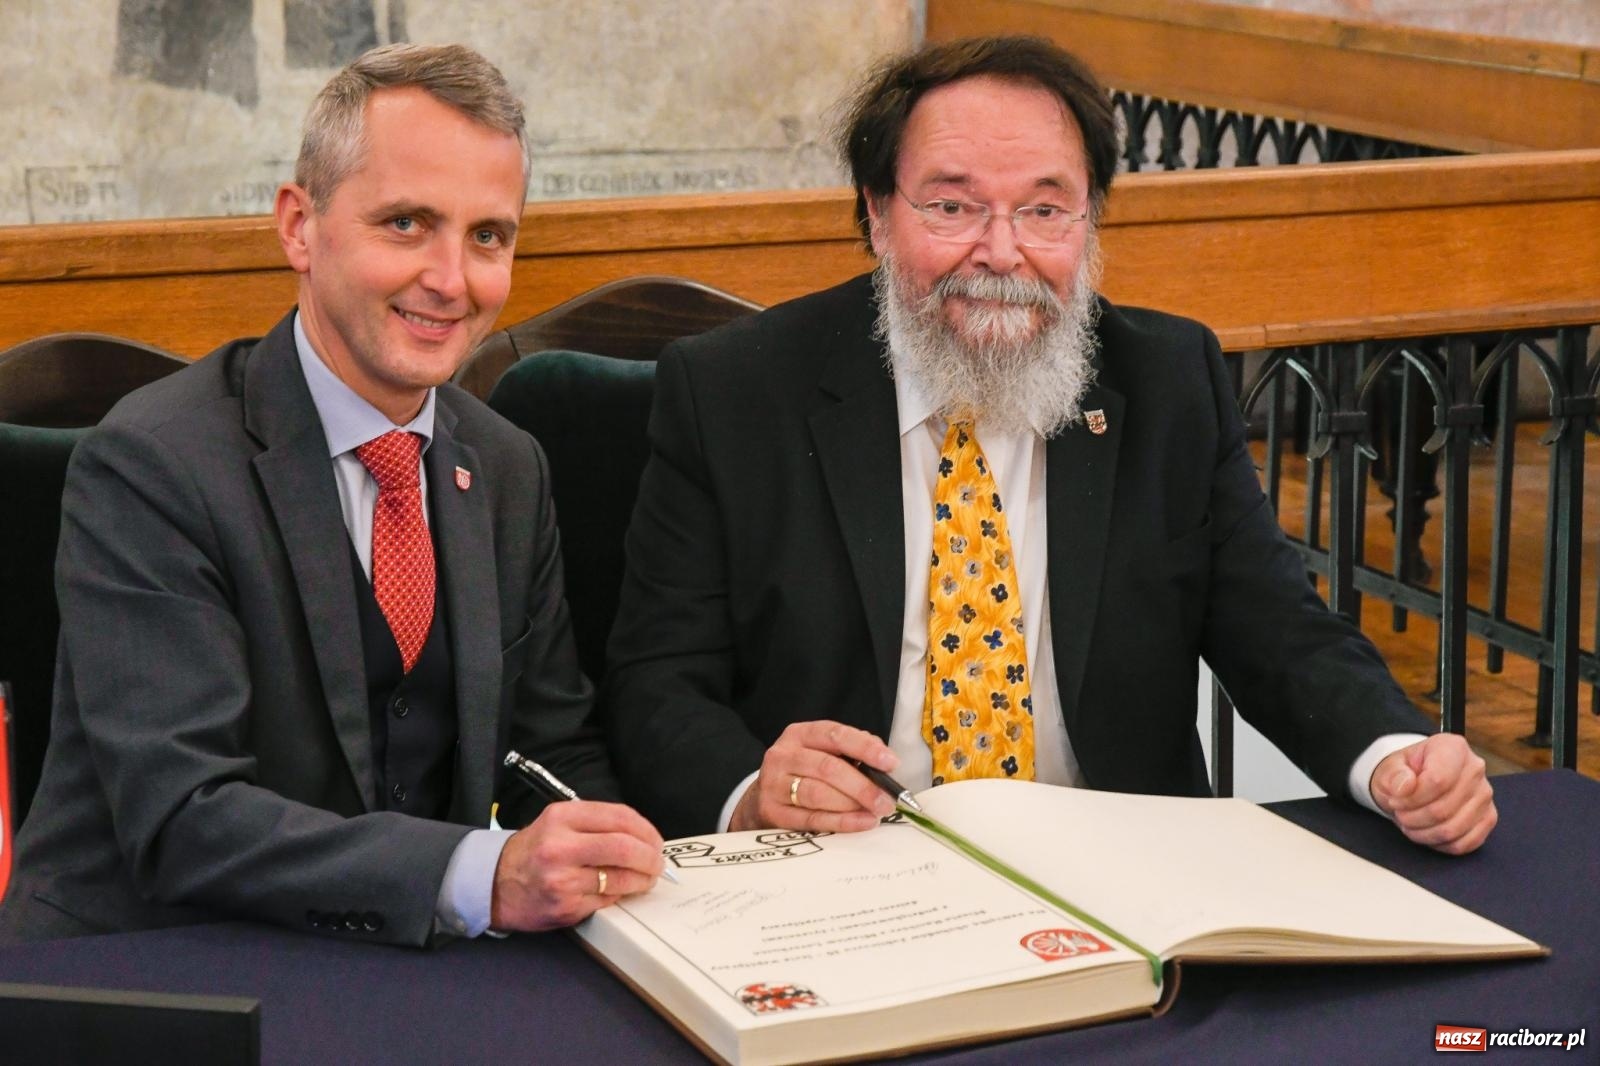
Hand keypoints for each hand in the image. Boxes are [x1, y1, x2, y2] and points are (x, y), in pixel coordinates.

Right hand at [489, 800, 664, 931]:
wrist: (495, 883)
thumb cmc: (535, 850)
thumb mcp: (558, 822)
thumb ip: (597, 823)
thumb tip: (643, 837)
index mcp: (562, 817)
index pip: (619, 817)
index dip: (647, 830)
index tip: (655, 840)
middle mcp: (560, 846)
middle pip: (624, 847)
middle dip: (650, 857)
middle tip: (658, 863)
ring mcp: (562, 879)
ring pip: (620, 878)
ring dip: (642, 879)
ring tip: (647, 878)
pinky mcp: (565, 906)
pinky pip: (606, 899)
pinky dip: (619, 894)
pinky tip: (619, 890)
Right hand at [729, 720, 897, 833]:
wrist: (760, 800)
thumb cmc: (803, 774)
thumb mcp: (821, 753)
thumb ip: (852, 752)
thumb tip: (884, 762)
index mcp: (799, 734)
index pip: (834, 734)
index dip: (864, 748)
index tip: (891, 762)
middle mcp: (782, 755)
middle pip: (827, 767)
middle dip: (863, 785)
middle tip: (888, 799)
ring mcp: (773, 784)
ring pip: (818, 794)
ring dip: (853, 805)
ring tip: (876, 812)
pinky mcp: (772, 812)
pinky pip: (811, 819)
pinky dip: (841, 822)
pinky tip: (862, 822)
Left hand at [1370, 734, 1496, 854]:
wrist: (1416, 782)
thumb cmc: (1404, 774)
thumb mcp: (1390, 768)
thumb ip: (1393, 774)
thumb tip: (1404, 786)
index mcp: (1453, 748)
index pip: (1437, 781)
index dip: (1411, 799)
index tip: (1395, 800)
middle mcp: (1475, 769)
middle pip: (1443, 809)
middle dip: (1413, 818)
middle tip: (1400, 814)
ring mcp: (1485, 795)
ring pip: (1453, 829)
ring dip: (1423, 833)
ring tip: (1410, 823)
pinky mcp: (1488, 818)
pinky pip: (1465, 843)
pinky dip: (1440, 844)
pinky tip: (1427, 832)